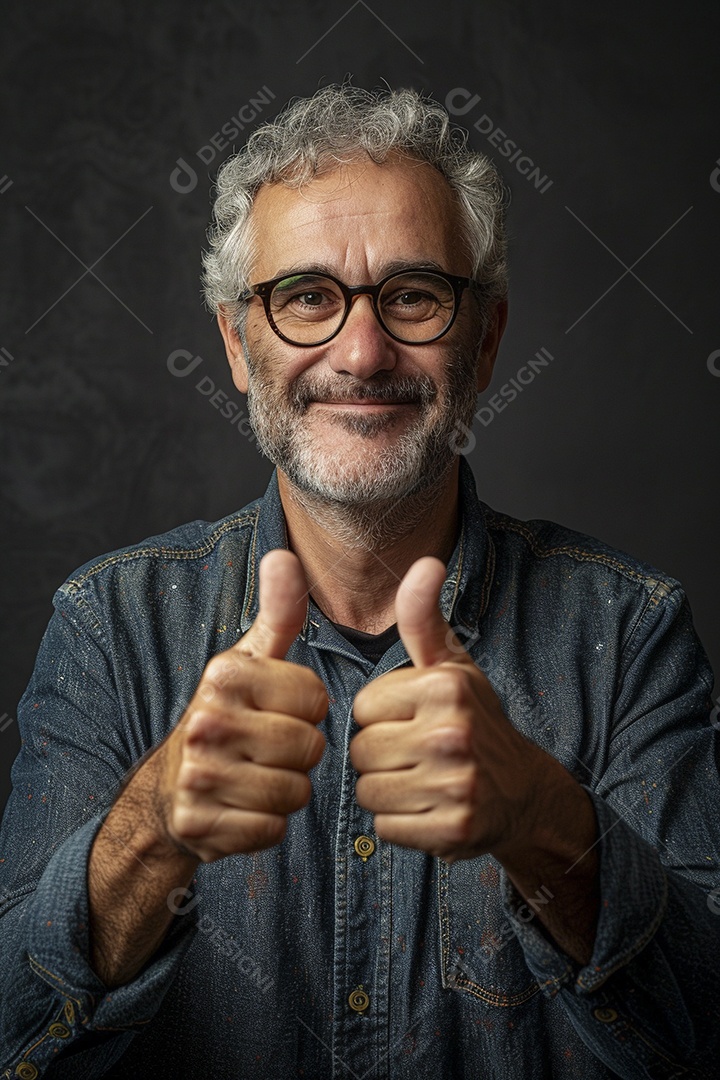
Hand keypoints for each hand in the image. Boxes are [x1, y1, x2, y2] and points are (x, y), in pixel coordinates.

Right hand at [160, 550, 327, 861]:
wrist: (171, 789)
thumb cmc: (228, 716)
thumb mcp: (251, 663)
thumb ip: (279, 613)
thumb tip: (284, 554)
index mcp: (224, 675)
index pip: (316, 700)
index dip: (309, 711)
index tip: (280, 711)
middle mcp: (205, 722)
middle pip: (310, 749)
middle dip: (301, 755)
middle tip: (268, 750)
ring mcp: (198, 777)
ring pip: (296, 793)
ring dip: (287, 791)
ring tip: (258, 776)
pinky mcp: (199, 826)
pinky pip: (273, 831)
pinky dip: (267, 825)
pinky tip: (243, 808)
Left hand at [350, 557, 544, 862]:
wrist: (522, 792)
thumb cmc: (474, 720)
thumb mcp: (451, 665)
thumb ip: (422, 618)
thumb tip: (425, 562)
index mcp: (446, 686)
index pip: (361, 707)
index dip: (379, 716)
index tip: (411, 719)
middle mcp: (454, 733)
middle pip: (361, 751)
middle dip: (379, 755)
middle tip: (416, 754)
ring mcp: (457, 784)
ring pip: (369, 792)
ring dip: (386, 791)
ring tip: (420, 780)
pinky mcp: (455, 829)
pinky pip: (385, 828)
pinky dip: (400, 824)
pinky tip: (428, 809)